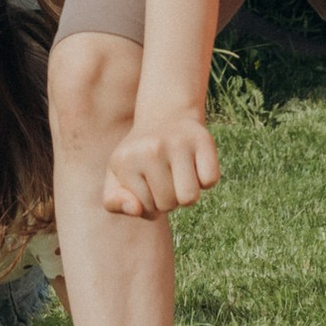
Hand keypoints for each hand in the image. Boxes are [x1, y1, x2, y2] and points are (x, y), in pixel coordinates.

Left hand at [104, 111, 223, 214]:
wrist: (165, 116)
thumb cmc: (140, 157)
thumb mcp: (118, 177)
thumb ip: (114, 201)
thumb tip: (136, 209)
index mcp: (124, 161)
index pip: (146, 209)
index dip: (150, 203)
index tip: (146, 181)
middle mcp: (150, 149)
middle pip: (169, 204)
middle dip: (169, 198)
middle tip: (164, 175)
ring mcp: (178, 142)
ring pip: (190, 198)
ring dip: (187, 193)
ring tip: (178, 174)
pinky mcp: (203, 139)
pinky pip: (210, 181)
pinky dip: (205, 179)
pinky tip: (193, 164)